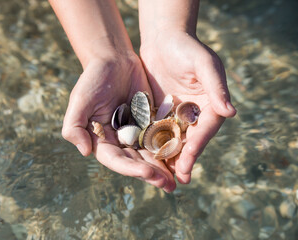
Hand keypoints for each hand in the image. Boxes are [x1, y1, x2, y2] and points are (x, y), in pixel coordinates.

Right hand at [62, 54, 175, 191]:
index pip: (116, 160)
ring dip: (163, 168)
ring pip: (150, 154)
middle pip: (135, 162)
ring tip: (177, 180)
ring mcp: (136, 133)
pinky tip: (182, 156)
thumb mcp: (80, 100)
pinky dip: (170, 148)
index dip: (131, 168)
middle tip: (168, 185)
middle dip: (151, 174)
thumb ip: (75, 126)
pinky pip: (161, 138)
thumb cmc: (93, 79)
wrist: (114, 59)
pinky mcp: (150, 123)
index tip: (148, 173)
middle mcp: (119, 141)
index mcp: (102, 140)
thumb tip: (85, 152)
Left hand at [140, 30, 235, 183]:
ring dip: (169, 158)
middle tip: (178, 180)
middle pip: (190, 140)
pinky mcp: (159, 112)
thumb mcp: (204, 64)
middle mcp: (194, 113)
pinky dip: (153, 145)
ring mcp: (176, 114)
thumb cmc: (187, 48)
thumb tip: (230, 113)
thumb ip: (216, 87)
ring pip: (173, 140)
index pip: (205, 130)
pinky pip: (156, 131)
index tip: (189, 161)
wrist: (163, 39)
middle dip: (184, 159)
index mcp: (210, 105)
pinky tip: (146, 158)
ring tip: (162, 177)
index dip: (197, 146)